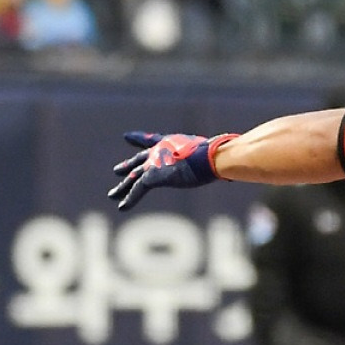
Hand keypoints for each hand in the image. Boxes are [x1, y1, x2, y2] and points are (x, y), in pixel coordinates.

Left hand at [108, 131, 238, 210]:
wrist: (209, 157)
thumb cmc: (216, 156)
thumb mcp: (213, 159)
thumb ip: (216, 166)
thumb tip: (232, 175)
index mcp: (171, 144)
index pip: (152, 141)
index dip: (139, 139)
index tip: (127, 137)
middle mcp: (159, 152)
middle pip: (139, 161)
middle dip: (128, 166)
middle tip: (116, 170)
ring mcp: (154, 164)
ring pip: (133, 178)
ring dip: (122, 188)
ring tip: (112, 195)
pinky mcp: (152, 177)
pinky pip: (137, 190)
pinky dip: (129, 199)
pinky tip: (121, 208)